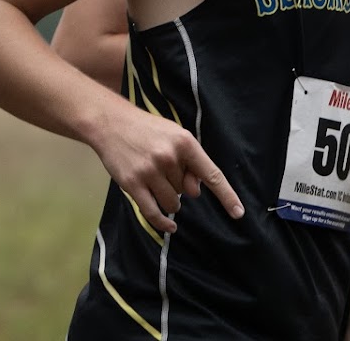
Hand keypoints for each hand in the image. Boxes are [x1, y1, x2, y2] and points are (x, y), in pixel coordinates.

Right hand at [89, 106, 242, 234]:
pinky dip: (163, 223)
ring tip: (157, 183)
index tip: (238, 213)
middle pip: (187, 191)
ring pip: (173, 203)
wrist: (111, 123)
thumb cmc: (148, 130)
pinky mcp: (132, 184)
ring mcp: (149, 171)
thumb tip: (195, 191)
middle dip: (180, 186)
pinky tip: (170, 227)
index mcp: (185, 142)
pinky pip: (153, 212)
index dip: (226, 196)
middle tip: (164, 169)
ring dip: (170, 201)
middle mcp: (169, 157)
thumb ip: (189, 161)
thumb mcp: (174, 135)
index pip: (212, 174)